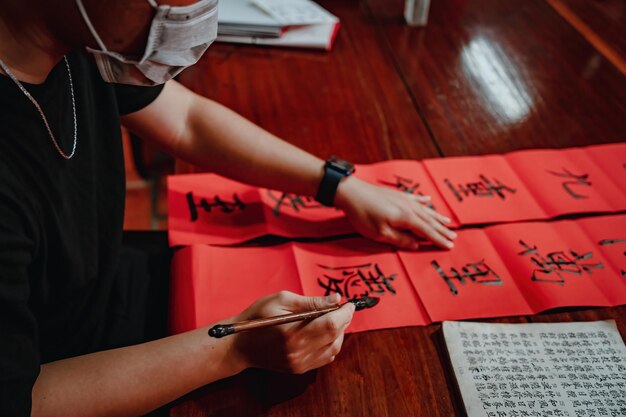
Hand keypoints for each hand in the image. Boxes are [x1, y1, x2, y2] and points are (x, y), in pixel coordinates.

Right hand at [230, 292, 353, 373]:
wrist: (240, 344)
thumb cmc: (258, 316)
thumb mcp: (282, 299)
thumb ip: (311, 301)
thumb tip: (336, 299)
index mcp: (292, 332)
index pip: (330, 324)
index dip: (345, 312)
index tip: (350, 303)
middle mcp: (297, 351)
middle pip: (335, 336)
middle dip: (344, 320)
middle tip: (344, 308)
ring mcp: (299, 363)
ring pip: (333, 348)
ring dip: (339, 332)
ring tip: (333, 318)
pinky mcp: (299, 369)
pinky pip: (325, 357)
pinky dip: (331, 343)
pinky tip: (324, 332)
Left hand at [334, 176, 456, 249]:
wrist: (352, 192)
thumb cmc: (363, 215)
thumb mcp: (380, 233)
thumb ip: (400, 240)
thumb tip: (416, 244)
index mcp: (406, 218)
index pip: (427, 231)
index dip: (439, 239)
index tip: (450, 246)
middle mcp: (409, 207)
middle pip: (430, 220)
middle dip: (442, 229)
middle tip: (454, 237)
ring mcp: (403, 199)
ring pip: (425, 209)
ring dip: (437, 216)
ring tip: (448, 221)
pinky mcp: (396, 194)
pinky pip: (415, 199)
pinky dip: (424, 201)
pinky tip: (428, 200)